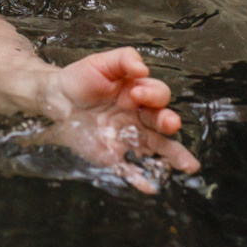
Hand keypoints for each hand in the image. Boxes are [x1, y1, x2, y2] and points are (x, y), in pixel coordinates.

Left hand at [43, 47, 199, 192]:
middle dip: (170, 123)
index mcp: (139, 93)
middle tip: (171, 123)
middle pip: (163, 122)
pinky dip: (141, 178)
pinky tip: (150, 187)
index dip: (152, 94)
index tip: (136, 93)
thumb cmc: (82, 78)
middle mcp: (139, 116)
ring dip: (173, 157)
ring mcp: (129, 137)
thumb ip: (125, 59)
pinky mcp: (114, 154)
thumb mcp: (102, 62)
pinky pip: (130, 167)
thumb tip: (143, 69)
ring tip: (189, 167)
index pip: (157, 94)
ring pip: (158, 148)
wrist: (57, 98)